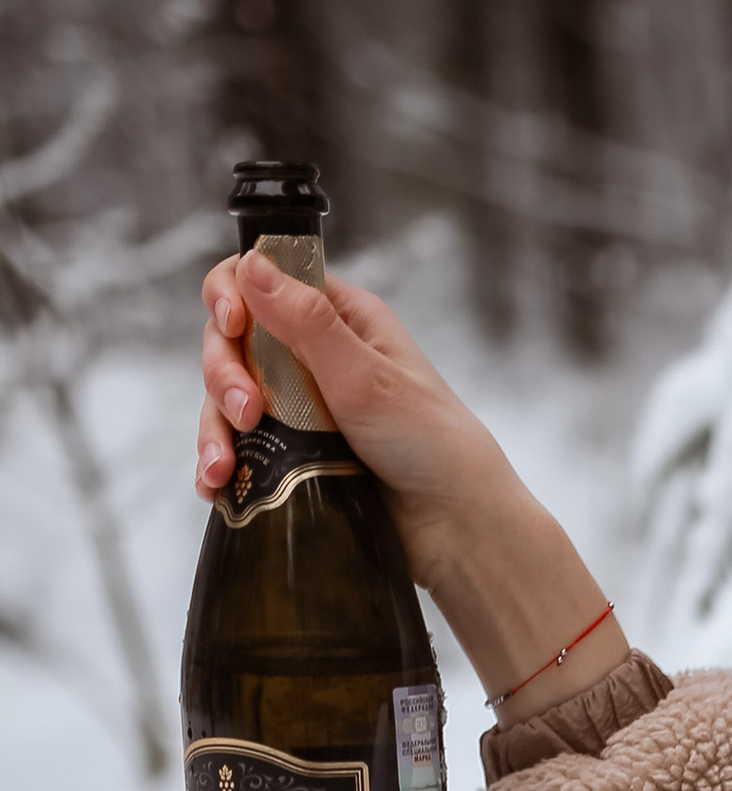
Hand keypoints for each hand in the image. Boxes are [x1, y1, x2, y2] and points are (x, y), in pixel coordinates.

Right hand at [195, 254, 629, 720]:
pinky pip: (241, 452)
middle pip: (234, 343)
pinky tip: (216, 487)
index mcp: (340, 321)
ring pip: (229, 400)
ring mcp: (301, 411)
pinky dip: (222, 467)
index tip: (231, 323)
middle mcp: (316, 359)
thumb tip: (252, 263)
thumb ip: (306, 322)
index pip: (261, 282)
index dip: (231, 295)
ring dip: (215, 428)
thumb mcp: (366, 376)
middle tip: (247, 412)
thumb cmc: (430, 444)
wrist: (457, 528)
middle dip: (224, 373)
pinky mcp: (295, 459)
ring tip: (225, 466)